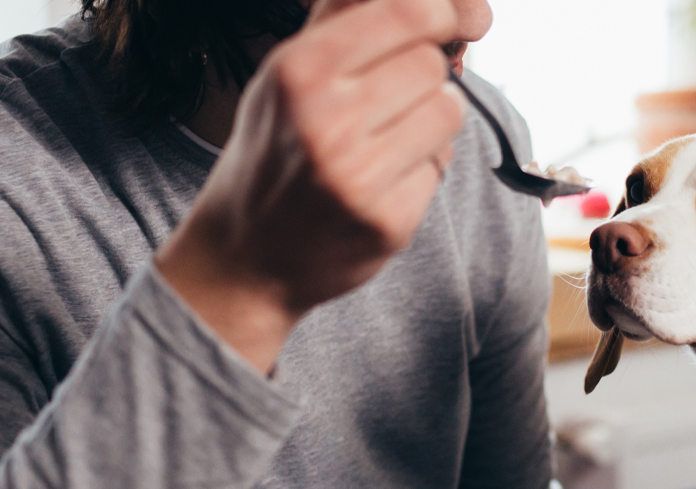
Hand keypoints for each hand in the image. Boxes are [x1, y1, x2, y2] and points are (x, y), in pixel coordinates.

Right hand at [154, 0, 465, 372]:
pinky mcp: (386, 222)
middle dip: (426, 77)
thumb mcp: (286, 76)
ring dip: (431, 121)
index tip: (451, 19)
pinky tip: (382, 183)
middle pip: (431, 66)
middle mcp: (326, 122)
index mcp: (298, 71)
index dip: (442, 12)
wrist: (244, 257)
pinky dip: (420, 171)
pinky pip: (439, 168)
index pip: (407, 13)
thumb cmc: (274, 152)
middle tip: (396, 98)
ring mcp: (358, 177)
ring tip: (390, 138)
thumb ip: (341, 19)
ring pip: (448, 114)